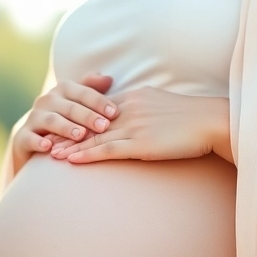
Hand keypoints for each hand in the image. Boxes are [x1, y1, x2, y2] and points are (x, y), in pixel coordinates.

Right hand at [11, 73, 115, 168]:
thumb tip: (108, 78)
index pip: (83, 92)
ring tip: (80, 136)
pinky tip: (48, 147)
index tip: (114, 113)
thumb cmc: (65, 119)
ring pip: (51, 120)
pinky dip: (38, 142)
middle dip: (87, 116)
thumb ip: (91, 90)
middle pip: (69, 107)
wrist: (34, 140)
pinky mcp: (22, 136)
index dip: (99, 101)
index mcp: (62, 90)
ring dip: (66, 128)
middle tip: (103, 126)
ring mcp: (33, 118)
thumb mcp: (78, 103)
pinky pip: (29, 138)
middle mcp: (46, 101)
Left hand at [50, 87, 230, 163]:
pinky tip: (71, 160)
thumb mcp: (164, 106)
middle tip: (45, 138)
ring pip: (93, 136)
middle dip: (65, 130)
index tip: (60, 124)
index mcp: (134, 96)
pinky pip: (106, 149)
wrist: (211, 122)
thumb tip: (136, 118)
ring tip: (49, 153)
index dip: (77, 117)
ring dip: (69, 145)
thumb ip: (145, 109)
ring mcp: (133, 125)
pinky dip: (85, 155)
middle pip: (89, 121)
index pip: (97, 107)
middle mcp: (129, 108)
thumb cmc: (193, 118)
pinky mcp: (140, 143)